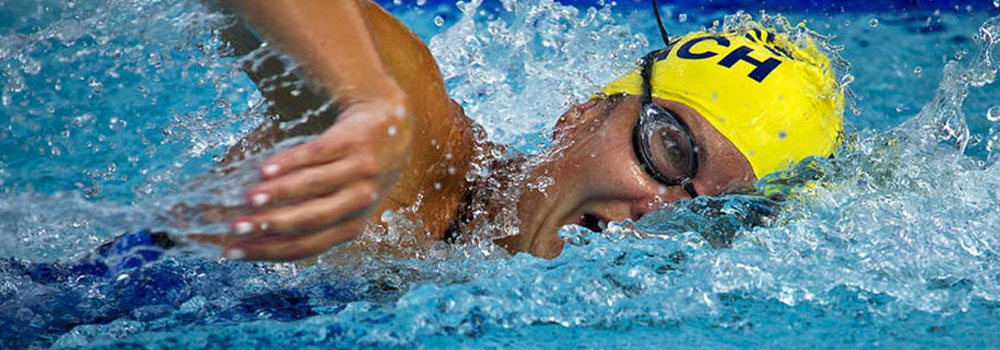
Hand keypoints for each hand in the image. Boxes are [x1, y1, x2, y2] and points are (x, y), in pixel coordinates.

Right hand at [220, 89, 411, 260]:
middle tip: (236, 227)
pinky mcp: (354, 141)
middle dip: (270, 226)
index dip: (267, 251)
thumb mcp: (339, 198)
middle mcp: (358, 202)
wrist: (391, 123)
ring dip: (278, 194)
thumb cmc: (353, 169)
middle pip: (310, 220)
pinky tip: (265, 168)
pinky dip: (290, 162)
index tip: (230, 251)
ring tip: (248, 198)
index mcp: (350, 225)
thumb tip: (244, 227)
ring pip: (314, 187)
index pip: (304, 246)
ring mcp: (359, 171)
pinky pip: (318, 154)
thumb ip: (301, 212)